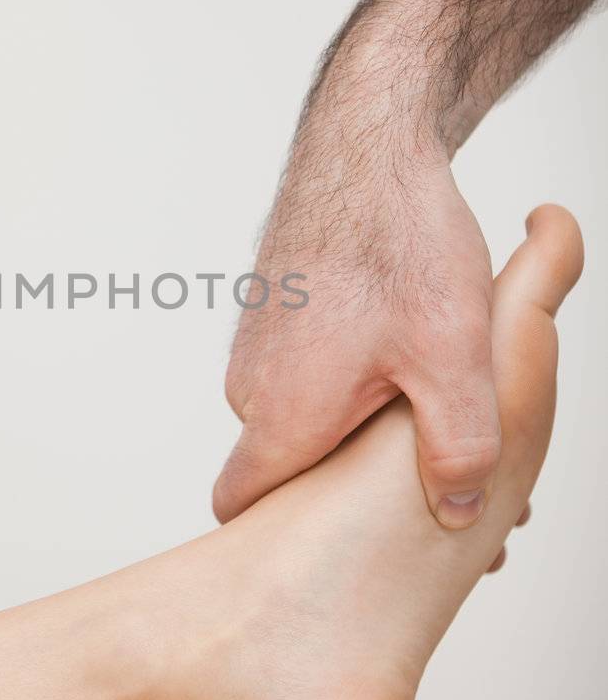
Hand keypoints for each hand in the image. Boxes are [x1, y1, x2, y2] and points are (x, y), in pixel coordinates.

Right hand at [214, 137, 501, 530]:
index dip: (271, 541)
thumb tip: (459, 516)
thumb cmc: (399, 245)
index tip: (321, 550)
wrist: (366, 148)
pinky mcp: (271, 317)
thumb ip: (459, 449)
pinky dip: (344, 376)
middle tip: (426, 463)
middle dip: (344, 480)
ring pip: (298, 415)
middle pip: (285, 468)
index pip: (240, 509)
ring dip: (350, 422)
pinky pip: (300, 371)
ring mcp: (256, 349)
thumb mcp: (453, 357)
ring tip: (421, 392)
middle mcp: (253, 388)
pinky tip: (400, 346)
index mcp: (287, 415)